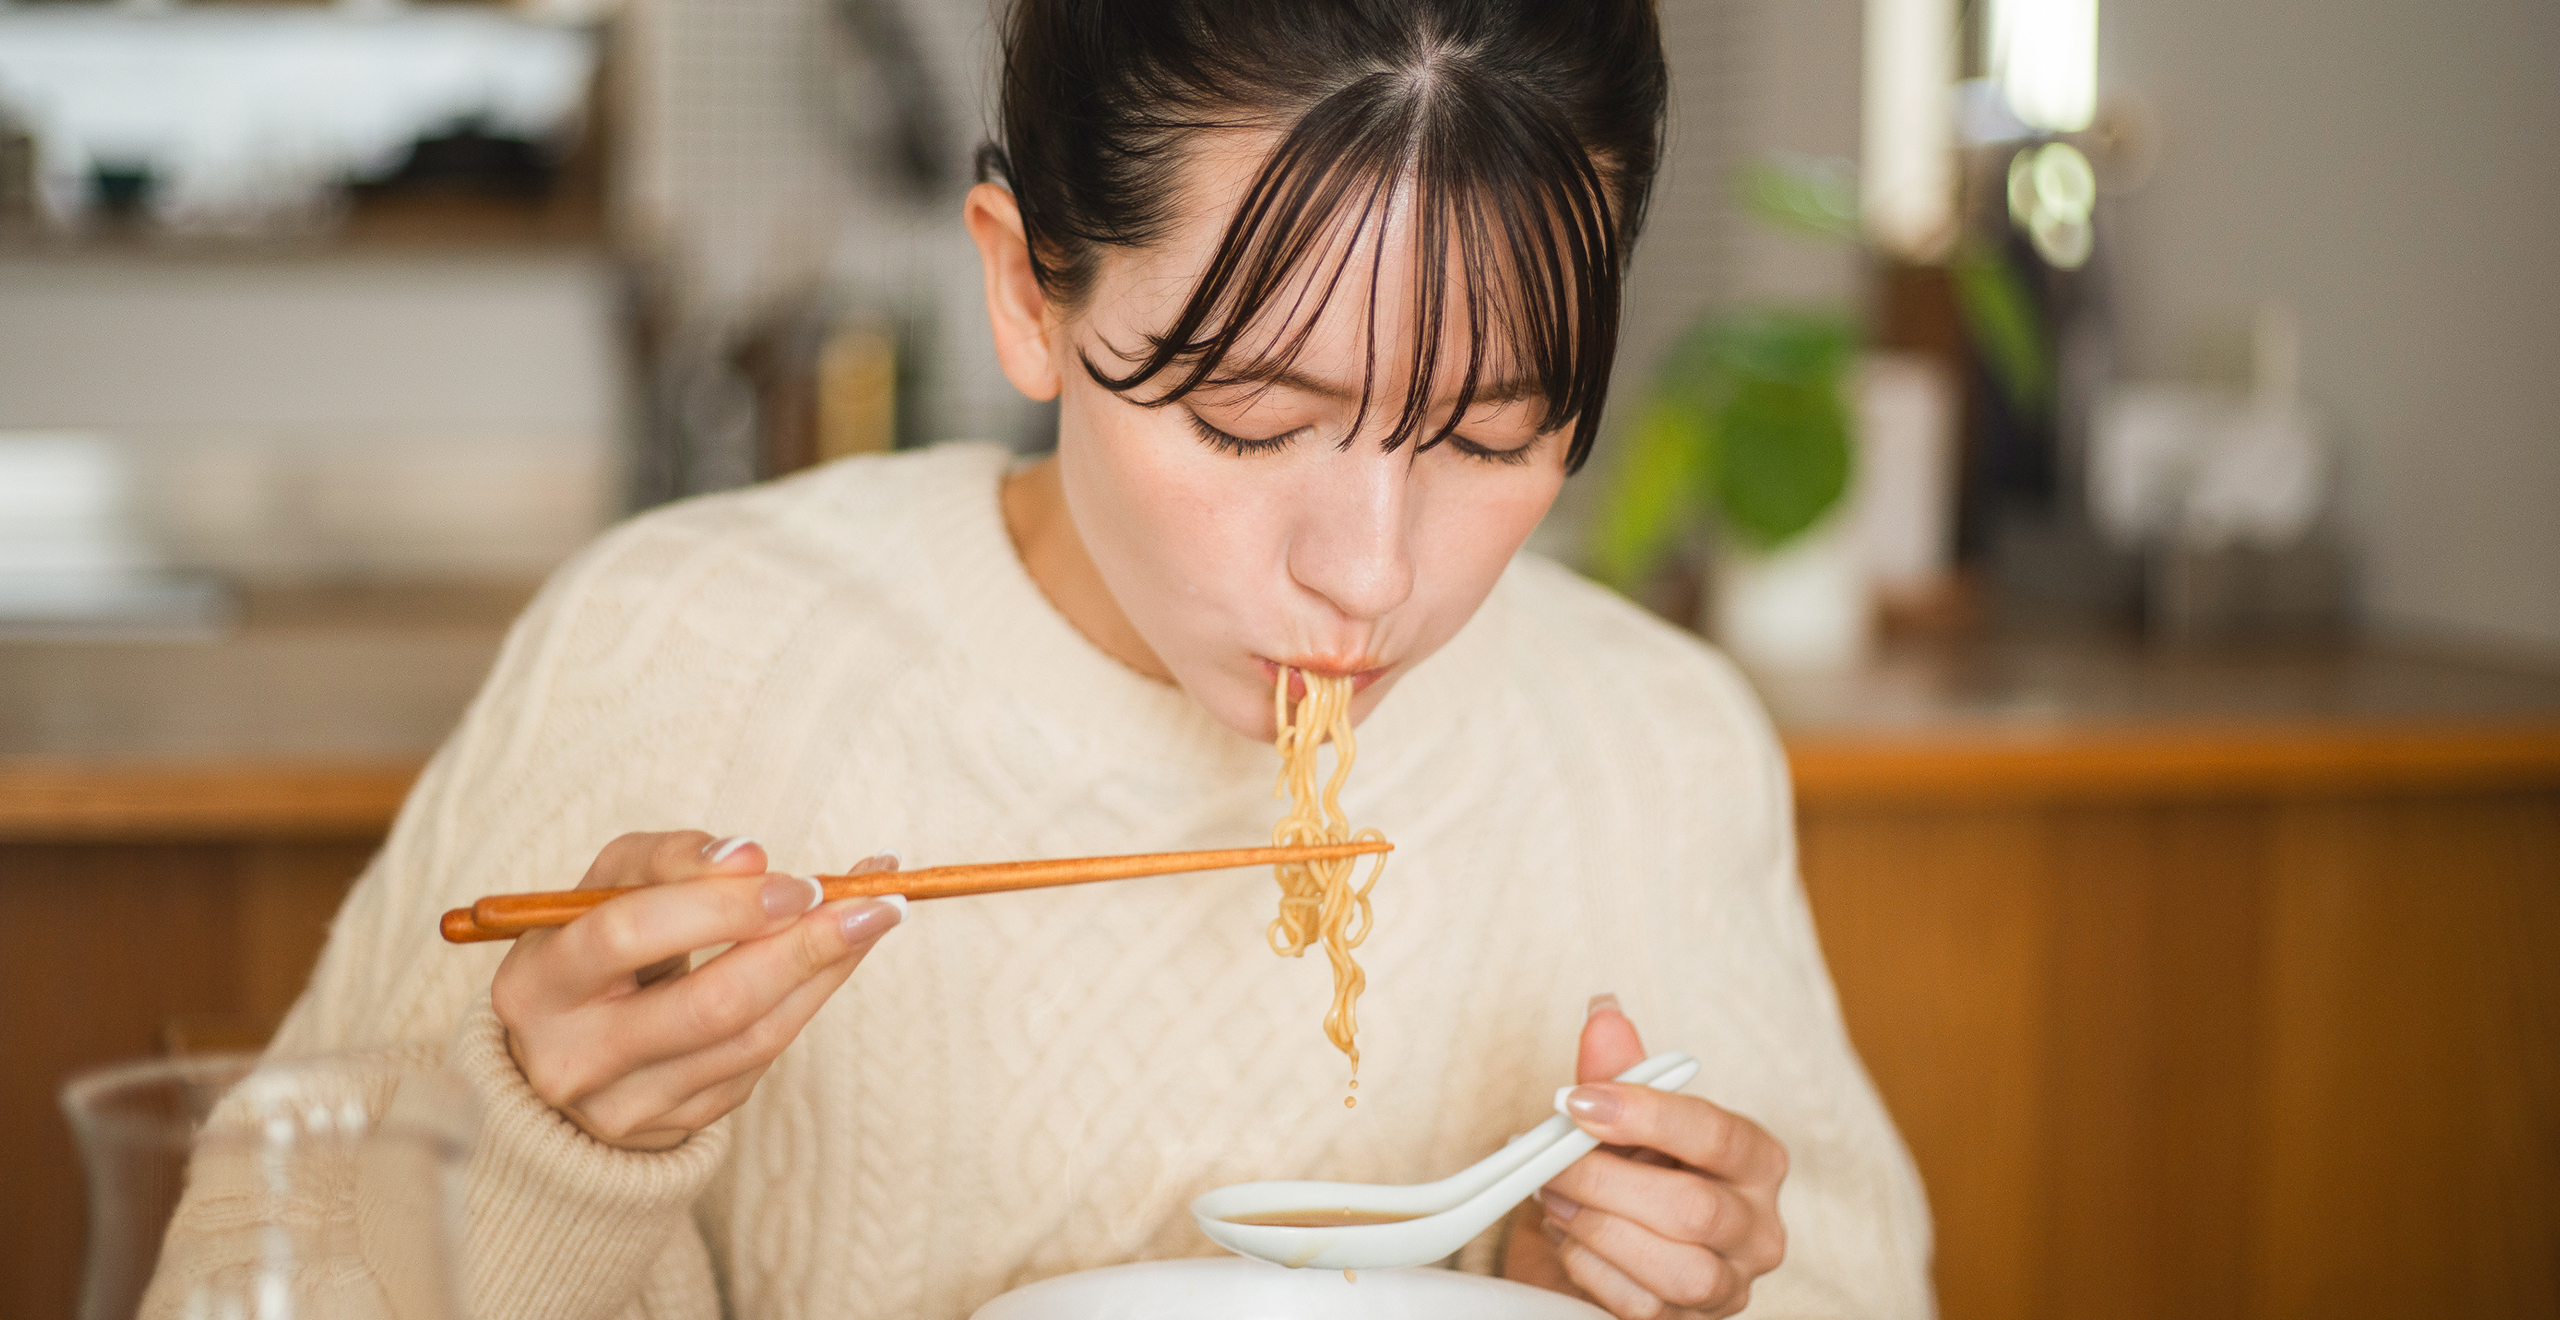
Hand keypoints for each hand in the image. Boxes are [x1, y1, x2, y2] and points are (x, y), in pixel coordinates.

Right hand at [490, 831, 903, 1150]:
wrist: (562, 1050)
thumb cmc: (591, 947)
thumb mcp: (605, 889)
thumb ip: (670, 861)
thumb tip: (751, 858)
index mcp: (536, 985)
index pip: (627, 934)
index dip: (720, 906)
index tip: (797, 881)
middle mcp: (572, 1058)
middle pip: (707, 1005)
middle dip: (801, 948)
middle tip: (873, 902)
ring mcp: (626, 1105)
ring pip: (752, 1039)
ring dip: (827, 972)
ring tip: (877, 916)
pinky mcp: (677, 1124)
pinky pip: (762, 1059)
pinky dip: (810, 1000)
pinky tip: (839, 958)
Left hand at [1507, 995, 1789, 1318]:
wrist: (1604, 1247)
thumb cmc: (1626, 1173)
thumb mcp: (1620, 1121)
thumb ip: (1618, 1070)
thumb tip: (1604, 1010)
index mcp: (1756, 1160)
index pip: (1716, 1134)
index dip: (1644, 1115)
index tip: (1575, 1100)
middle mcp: (1759, 1228)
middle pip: (1694, 1209)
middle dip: (1604, 1182)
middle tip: (1547, 1163)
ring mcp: (1729, 1285)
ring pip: (1678, 1269)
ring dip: (1597, 1230)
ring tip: (1553, 1200)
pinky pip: (1644, 1308)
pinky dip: (1591, 1270)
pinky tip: (1567, 1240)